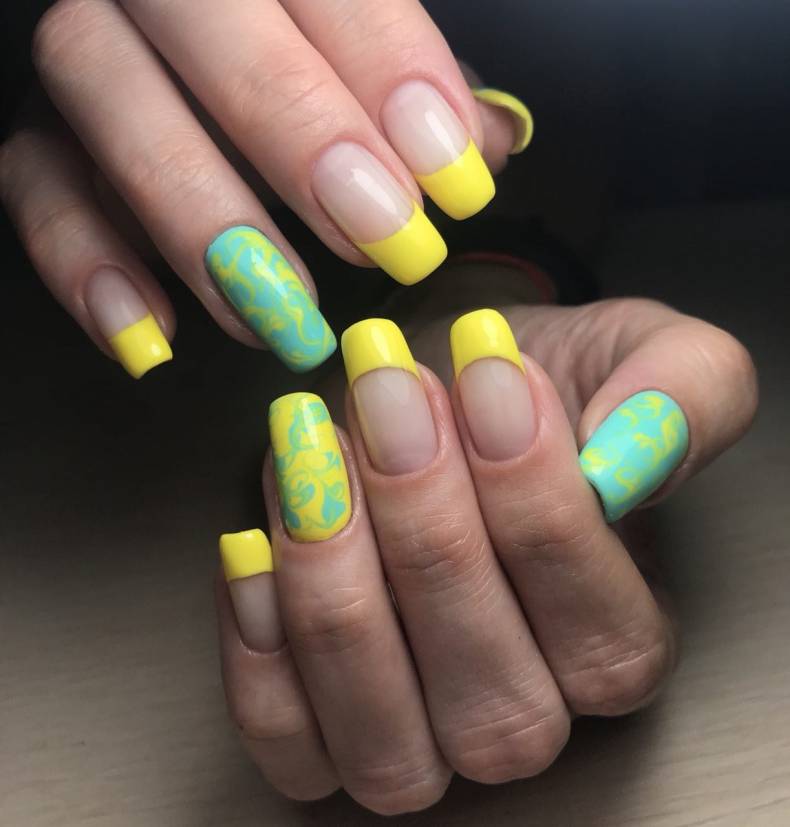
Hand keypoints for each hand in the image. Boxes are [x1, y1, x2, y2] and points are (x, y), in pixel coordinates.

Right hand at [0, 0, 528, 377]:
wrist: (187, 95)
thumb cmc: (308, 89)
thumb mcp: (374, 80)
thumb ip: (429, 99)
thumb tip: (486, 144)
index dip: (389, 71)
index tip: (450, 176)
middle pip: (200, 15)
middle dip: (298, 132)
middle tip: (384, 240)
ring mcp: (86, 57)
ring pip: (104, 98)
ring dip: (200, 216)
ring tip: (287, 311)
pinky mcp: (37, 138)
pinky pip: (32, 186)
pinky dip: (86, 264)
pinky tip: (154, 335)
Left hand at [215, 295, 756, 813]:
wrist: (428, 384)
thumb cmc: (520, 381)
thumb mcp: (633, 351)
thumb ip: (680, 392)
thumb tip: (641, 449)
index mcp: (620, 643)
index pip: (599, 631)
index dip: (539, 504)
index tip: (489, 376)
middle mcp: (523, 714)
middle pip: (487, 694)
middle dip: (428, 527)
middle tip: (391, 394)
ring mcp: (417, 733)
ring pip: (380, 732)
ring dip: (336, 584)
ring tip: (315, 448)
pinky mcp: (320, 725)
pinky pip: (286, 736)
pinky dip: (261, 646)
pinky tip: (257, 538)